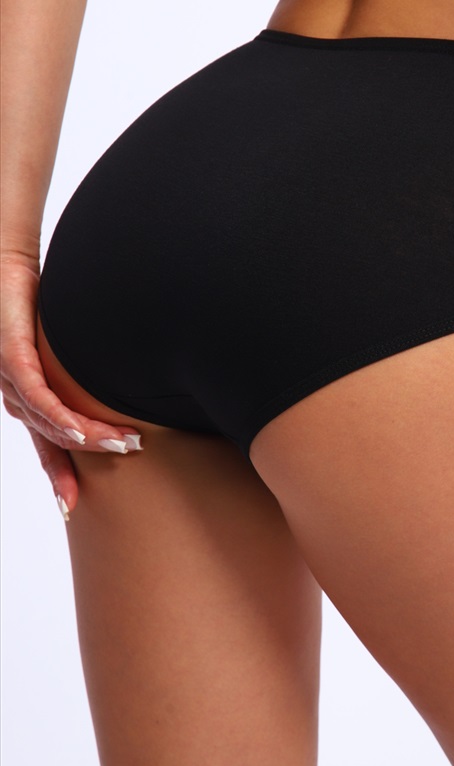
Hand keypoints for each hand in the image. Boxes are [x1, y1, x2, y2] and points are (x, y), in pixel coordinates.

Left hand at [1, 252, 142, 519]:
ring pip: (49, 424)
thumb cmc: (36, 298)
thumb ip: (81, 374)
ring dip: (89, 437)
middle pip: (50, 440)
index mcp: (25, 393)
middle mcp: (13, 393)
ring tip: (126, 443)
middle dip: (82, 463)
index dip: (58, 475)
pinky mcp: (11, 358)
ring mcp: (9, 378)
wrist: (5, 259)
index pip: (45, 442)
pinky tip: (89, 431)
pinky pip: (40, 400)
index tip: (74, 506)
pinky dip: (65, 419)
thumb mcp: (63, 348)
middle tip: (122, 465)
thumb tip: (129, 386)